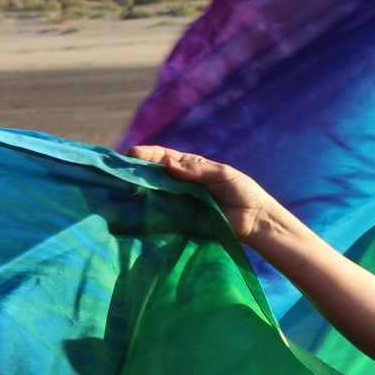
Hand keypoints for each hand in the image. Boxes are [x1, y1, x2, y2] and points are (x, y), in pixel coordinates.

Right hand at [128, 145, 271, 240]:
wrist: (254, 220)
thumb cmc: (242, 191)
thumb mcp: (220, 174)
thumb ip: (196, 170)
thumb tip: (168, 164)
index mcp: (191, 167)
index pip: (164, 157)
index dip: (147, 155)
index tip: (131, 154)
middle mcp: (182, 183)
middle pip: (155, 175)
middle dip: (138, 172)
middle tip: (120, 171)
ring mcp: (181, 202)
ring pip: (157, 195)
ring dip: (141, 192)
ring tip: (123, 188)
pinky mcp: (184, 220)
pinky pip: (165, 215)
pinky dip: (153, 212)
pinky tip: (139, 209)